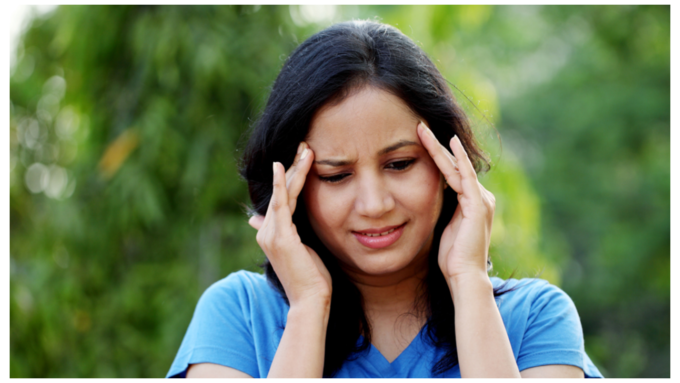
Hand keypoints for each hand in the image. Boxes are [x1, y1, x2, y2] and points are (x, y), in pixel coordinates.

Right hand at [248, 142, 332, 306]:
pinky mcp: (281, 237)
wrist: (311, 301)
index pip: (283, 198)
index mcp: (272, 234)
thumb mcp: (301, 252)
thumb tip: (270, 223)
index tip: (303, 157)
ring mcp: (272, 234)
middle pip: (281, 192)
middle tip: (304, 144)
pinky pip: (281, 205)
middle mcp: (267, 232)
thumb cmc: (312, 279)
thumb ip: (290, 235)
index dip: (291, 177)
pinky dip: (282, 185)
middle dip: (293, 167)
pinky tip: (282, 167)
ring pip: (283, 194)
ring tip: (304, 148)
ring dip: (294, 169)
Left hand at [417, 122, 495, 281]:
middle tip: (418, 126)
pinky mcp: (477, 204)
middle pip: (454, 165)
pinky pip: (466, 175)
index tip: (418, 140)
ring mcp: (480, 199)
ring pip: (457, 166)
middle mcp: (479, 197)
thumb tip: (423, 200)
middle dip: (436, 146)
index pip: (451, 172)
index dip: (435, 156)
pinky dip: (458, 159)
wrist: (464, 276)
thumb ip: (440, 211)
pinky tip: (448, 143)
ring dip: (439, 147)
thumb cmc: (451, 258)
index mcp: (471, 202)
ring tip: (422, 130)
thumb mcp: (443, 228)